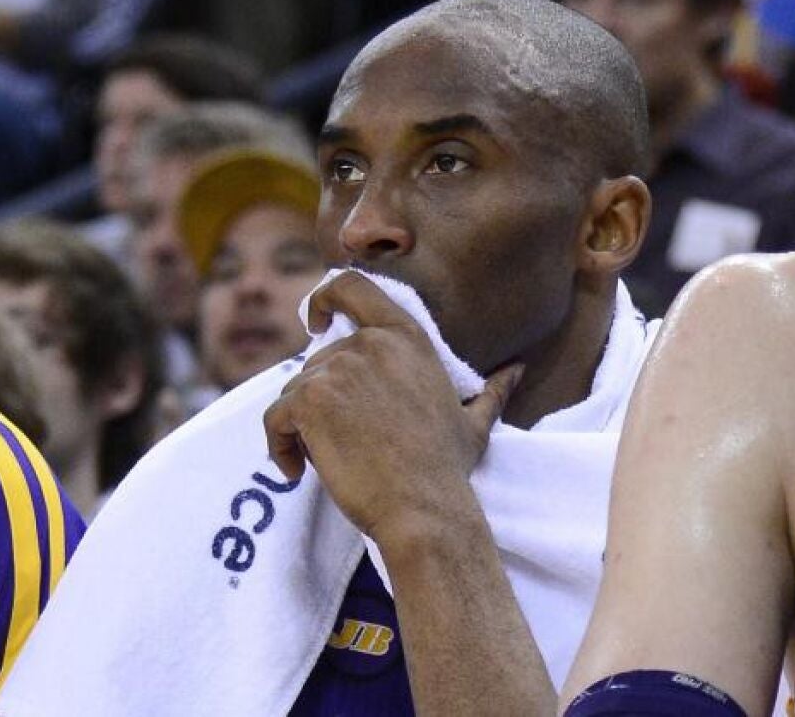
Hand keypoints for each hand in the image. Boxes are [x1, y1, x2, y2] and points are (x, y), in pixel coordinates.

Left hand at [263, 271, 522, 544]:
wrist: (423, 509)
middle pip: (318, 361)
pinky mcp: (311, 399)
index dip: (325, 297)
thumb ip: (491, 390)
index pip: (353, 286)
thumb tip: (519, 370)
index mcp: (408, 338)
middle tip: (343, 444)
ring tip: (326, 462)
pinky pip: (275, 417)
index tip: (315, 323)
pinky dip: (278, 445)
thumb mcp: (475, 422)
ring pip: (295, 392)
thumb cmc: (447, 469)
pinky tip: (295, 471)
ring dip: (300, 428)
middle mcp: (371, 344)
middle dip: (320, 402)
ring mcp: (339, 369)